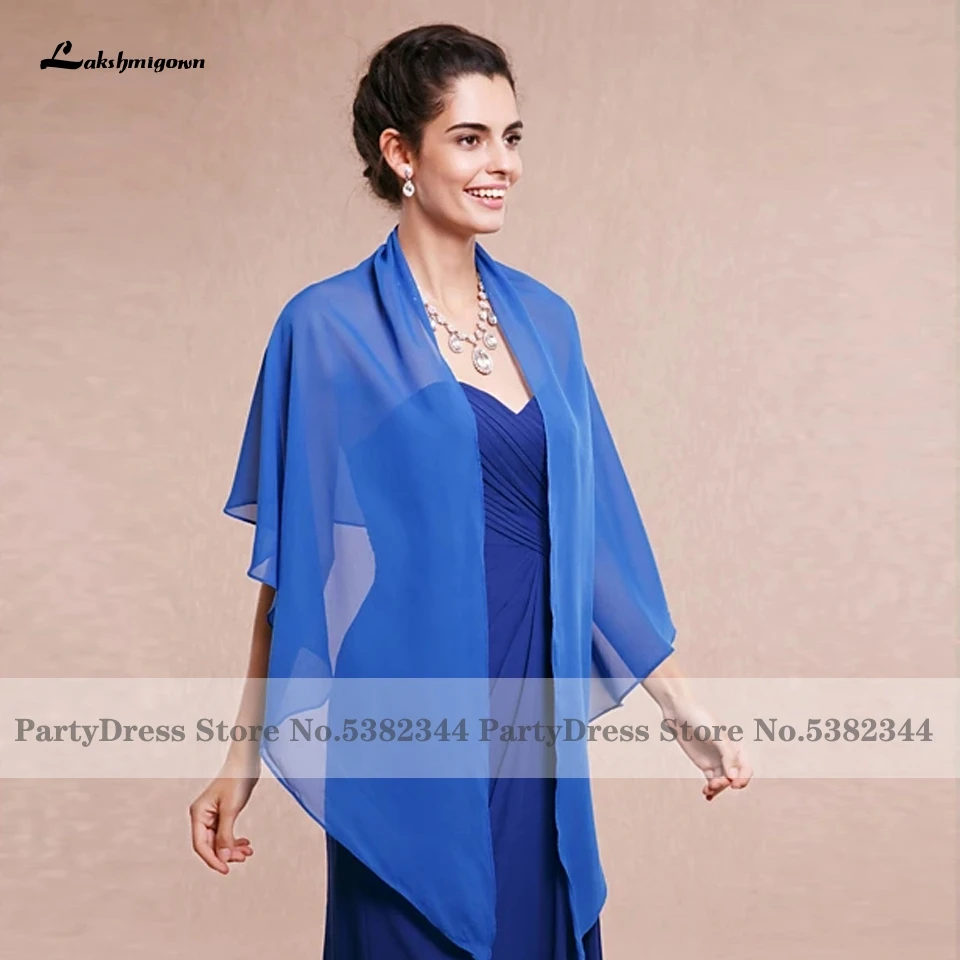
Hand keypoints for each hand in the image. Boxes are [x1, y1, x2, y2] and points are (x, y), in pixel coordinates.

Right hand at [188, 759, 259, 873]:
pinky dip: (235, 840)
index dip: (213, 859)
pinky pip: (226, 833)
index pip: (201, 845)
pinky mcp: (223, 813)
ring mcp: (213, 815)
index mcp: (198, 814)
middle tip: (243, 858)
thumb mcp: (231, 809)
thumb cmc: (236, 780)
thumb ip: (225, 835)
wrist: (246, 762)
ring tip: (247, 852)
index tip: (226, 870)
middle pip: (210, 844)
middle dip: (226, 853)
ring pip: (220, 840)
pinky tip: (246, 844)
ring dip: (232, 848)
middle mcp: (202, 816)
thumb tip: (223, 857)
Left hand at [660, 697, 752, 800]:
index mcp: (735, 747)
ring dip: (717, 788)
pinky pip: (711, 780)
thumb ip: (727, 756)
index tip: (733, 784)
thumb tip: (733, 777)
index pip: (745, 768)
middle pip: (733, 778)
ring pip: (722, 781)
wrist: (678, 711)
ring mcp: (715, 760)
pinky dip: (711, 788)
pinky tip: (706, 794)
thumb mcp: (716, 735)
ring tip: (708, 790)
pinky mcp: (704, 764)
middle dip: (726, 784)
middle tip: (714, 784)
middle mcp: (728, 755)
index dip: (743, 778)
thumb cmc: (700, 718)